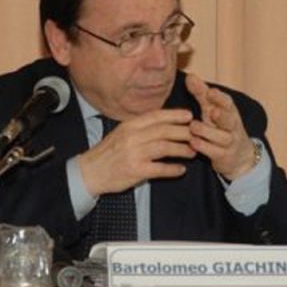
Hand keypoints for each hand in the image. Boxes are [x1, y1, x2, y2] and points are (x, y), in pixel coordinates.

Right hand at [77, 109, 195, 196]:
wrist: (90, 172)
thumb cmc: (108, 152)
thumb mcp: (121, 133)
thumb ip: (140, 127)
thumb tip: (164, 122)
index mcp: (129, 126)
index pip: (156, 116)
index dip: (174, 115)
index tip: (189, 116)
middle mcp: (132, 137)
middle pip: (164, 131)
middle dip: (183, 132)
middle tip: (196, 134)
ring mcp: (134, 154)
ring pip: (164, 147)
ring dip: (181, 149)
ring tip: (192, 151)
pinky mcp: (136, 171)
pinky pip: (160, 169)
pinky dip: (172, 169)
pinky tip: (181, 169)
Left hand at [185, 73, 256, 180]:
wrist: (239, 156)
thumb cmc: (220, 127)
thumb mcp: (211, 109)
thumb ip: (201, 93)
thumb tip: (189, 76)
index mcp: (230, 112)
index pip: (228, 103)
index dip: (220, 98)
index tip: (210, 91)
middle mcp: (233, 126)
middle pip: (230, 120)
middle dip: (222, 115)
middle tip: (212, 111)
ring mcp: (230, 142)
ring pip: (222, 137)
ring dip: (207, 132)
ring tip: (193, 127)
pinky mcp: (224, 157)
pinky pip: (215, 152)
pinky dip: (204, 147)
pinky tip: (193, 142)